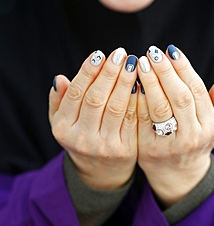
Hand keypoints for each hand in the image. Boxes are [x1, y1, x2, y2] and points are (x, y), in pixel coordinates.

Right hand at [49, 48, 137, 189]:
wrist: (102, 172)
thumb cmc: (82, 138)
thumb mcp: (63, 123)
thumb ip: (59, 101)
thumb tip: (60, 78)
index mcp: (63, 128)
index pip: (76, 94)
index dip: (88, 72)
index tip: (100, 54)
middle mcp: (81, 138)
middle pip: (96, 98)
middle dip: (109, 73)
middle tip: (120, 53)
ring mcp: (104, 146)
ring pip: (116, 107)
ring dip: (125, 82)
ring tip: (132, 63)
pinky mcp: (125, 149)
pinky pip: (131, 118)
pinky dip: (136, 98)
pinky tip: (140, 83)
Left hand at [137, 45, 213, 205]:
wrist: (177, 174)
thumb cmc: (196, 142)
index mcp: (210, 126)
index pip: (196, 90)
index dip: (183, 68)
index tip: (170, 50)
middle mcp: (193, 136)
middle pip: (179, 96)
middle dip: (165, 71)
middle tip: (152, 52)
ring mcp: (170, 144)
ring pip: (160, 107)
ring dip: (150, 82)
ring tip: (141, 63)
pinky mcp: (149, 149)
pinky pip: (143, 119)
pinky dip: (138, 99)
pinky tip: (132, 84)